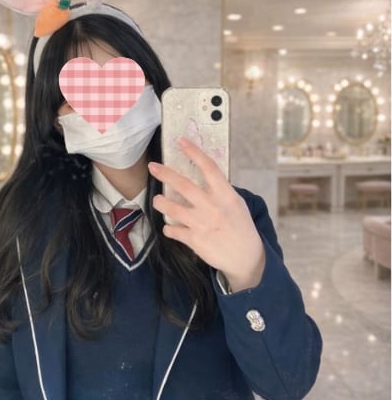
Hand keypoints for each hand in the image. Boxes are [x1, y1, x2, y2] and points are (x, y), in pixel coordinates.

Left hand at [148, 137, 264, 291]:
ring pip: (171, 208)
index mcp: (225, 195)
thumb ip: (220, 191)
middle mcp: (212, 207)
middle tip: (152, 167)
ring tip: (158, 200)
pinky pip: (172, 230)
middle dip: (165, 173)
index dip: (194, 152)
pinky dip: (168, 228)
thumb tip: (204, 176)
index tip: (181, 141)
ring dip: (160, 202)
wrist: (246, 258)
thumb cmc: (240, 227)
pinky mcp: (194, 240)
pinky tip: (171, 227)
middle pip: (183, 185)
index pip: (208, 168)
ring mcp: (201, 224)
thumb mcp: (236, 204)